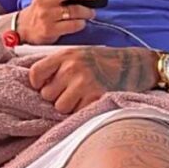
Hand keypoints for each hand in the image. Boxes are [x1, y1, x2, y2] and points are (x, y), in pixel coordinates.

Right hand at [18, 0, 97, 44]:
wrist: (26, 29)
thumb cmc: (42, 8)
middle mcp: (42, 0)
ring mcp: (46, 16)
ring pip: (72, 10)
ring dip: (86, 11)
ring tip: (91, 12)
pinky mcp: (50, 30)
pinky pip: (72, 25)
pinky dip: (81, 23)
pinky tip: (82, 22)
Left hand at [28, 46, 157, 113]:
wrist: (133, 65)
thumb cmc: (103, 61)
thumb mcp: (78, 54)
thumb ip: (58, 65)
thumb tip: (36, 84)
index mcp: (65, 55)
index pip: (35, 73)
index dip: (38, 83)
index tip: (46, 85)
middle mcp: (72, 67)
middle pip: (47, 94)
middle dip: (56, 96)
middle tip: (71, 91)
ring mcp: (84, 83)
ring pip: (60, 107)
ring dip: (69, 106)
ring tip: (82, 97)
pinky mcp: (95, 97)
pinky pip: (76, 113)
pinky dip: (82, 111)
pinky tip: (91, 101)